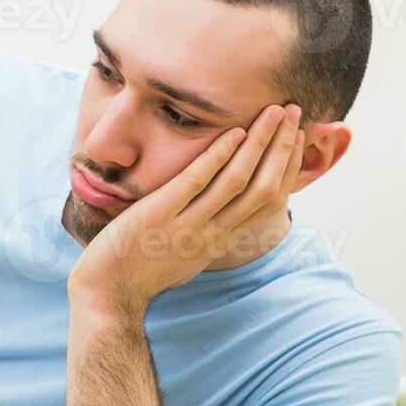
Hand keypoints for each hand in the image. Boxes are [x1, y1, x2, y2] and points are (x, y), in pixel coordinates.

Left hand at [68, 103, 304, 318]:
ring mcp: (186, 226)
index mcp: (221, 242)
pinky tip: (233, 132)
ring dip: (259, 143)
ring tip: (272, 111)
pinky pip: (195, 182)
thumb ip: (207, 232)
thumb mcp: (186, 255)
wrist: (107, 294)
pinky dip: (217, 156)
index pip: (269, 202)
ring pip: (235, 181)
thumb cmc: (142, 271)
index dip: (289, 168)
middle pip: (262, 188)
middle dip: (282, 147)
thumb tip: (222, 212)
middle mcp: (211, 235)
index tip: (298, 137)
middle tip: (293, 112)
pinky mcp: (158, 216)